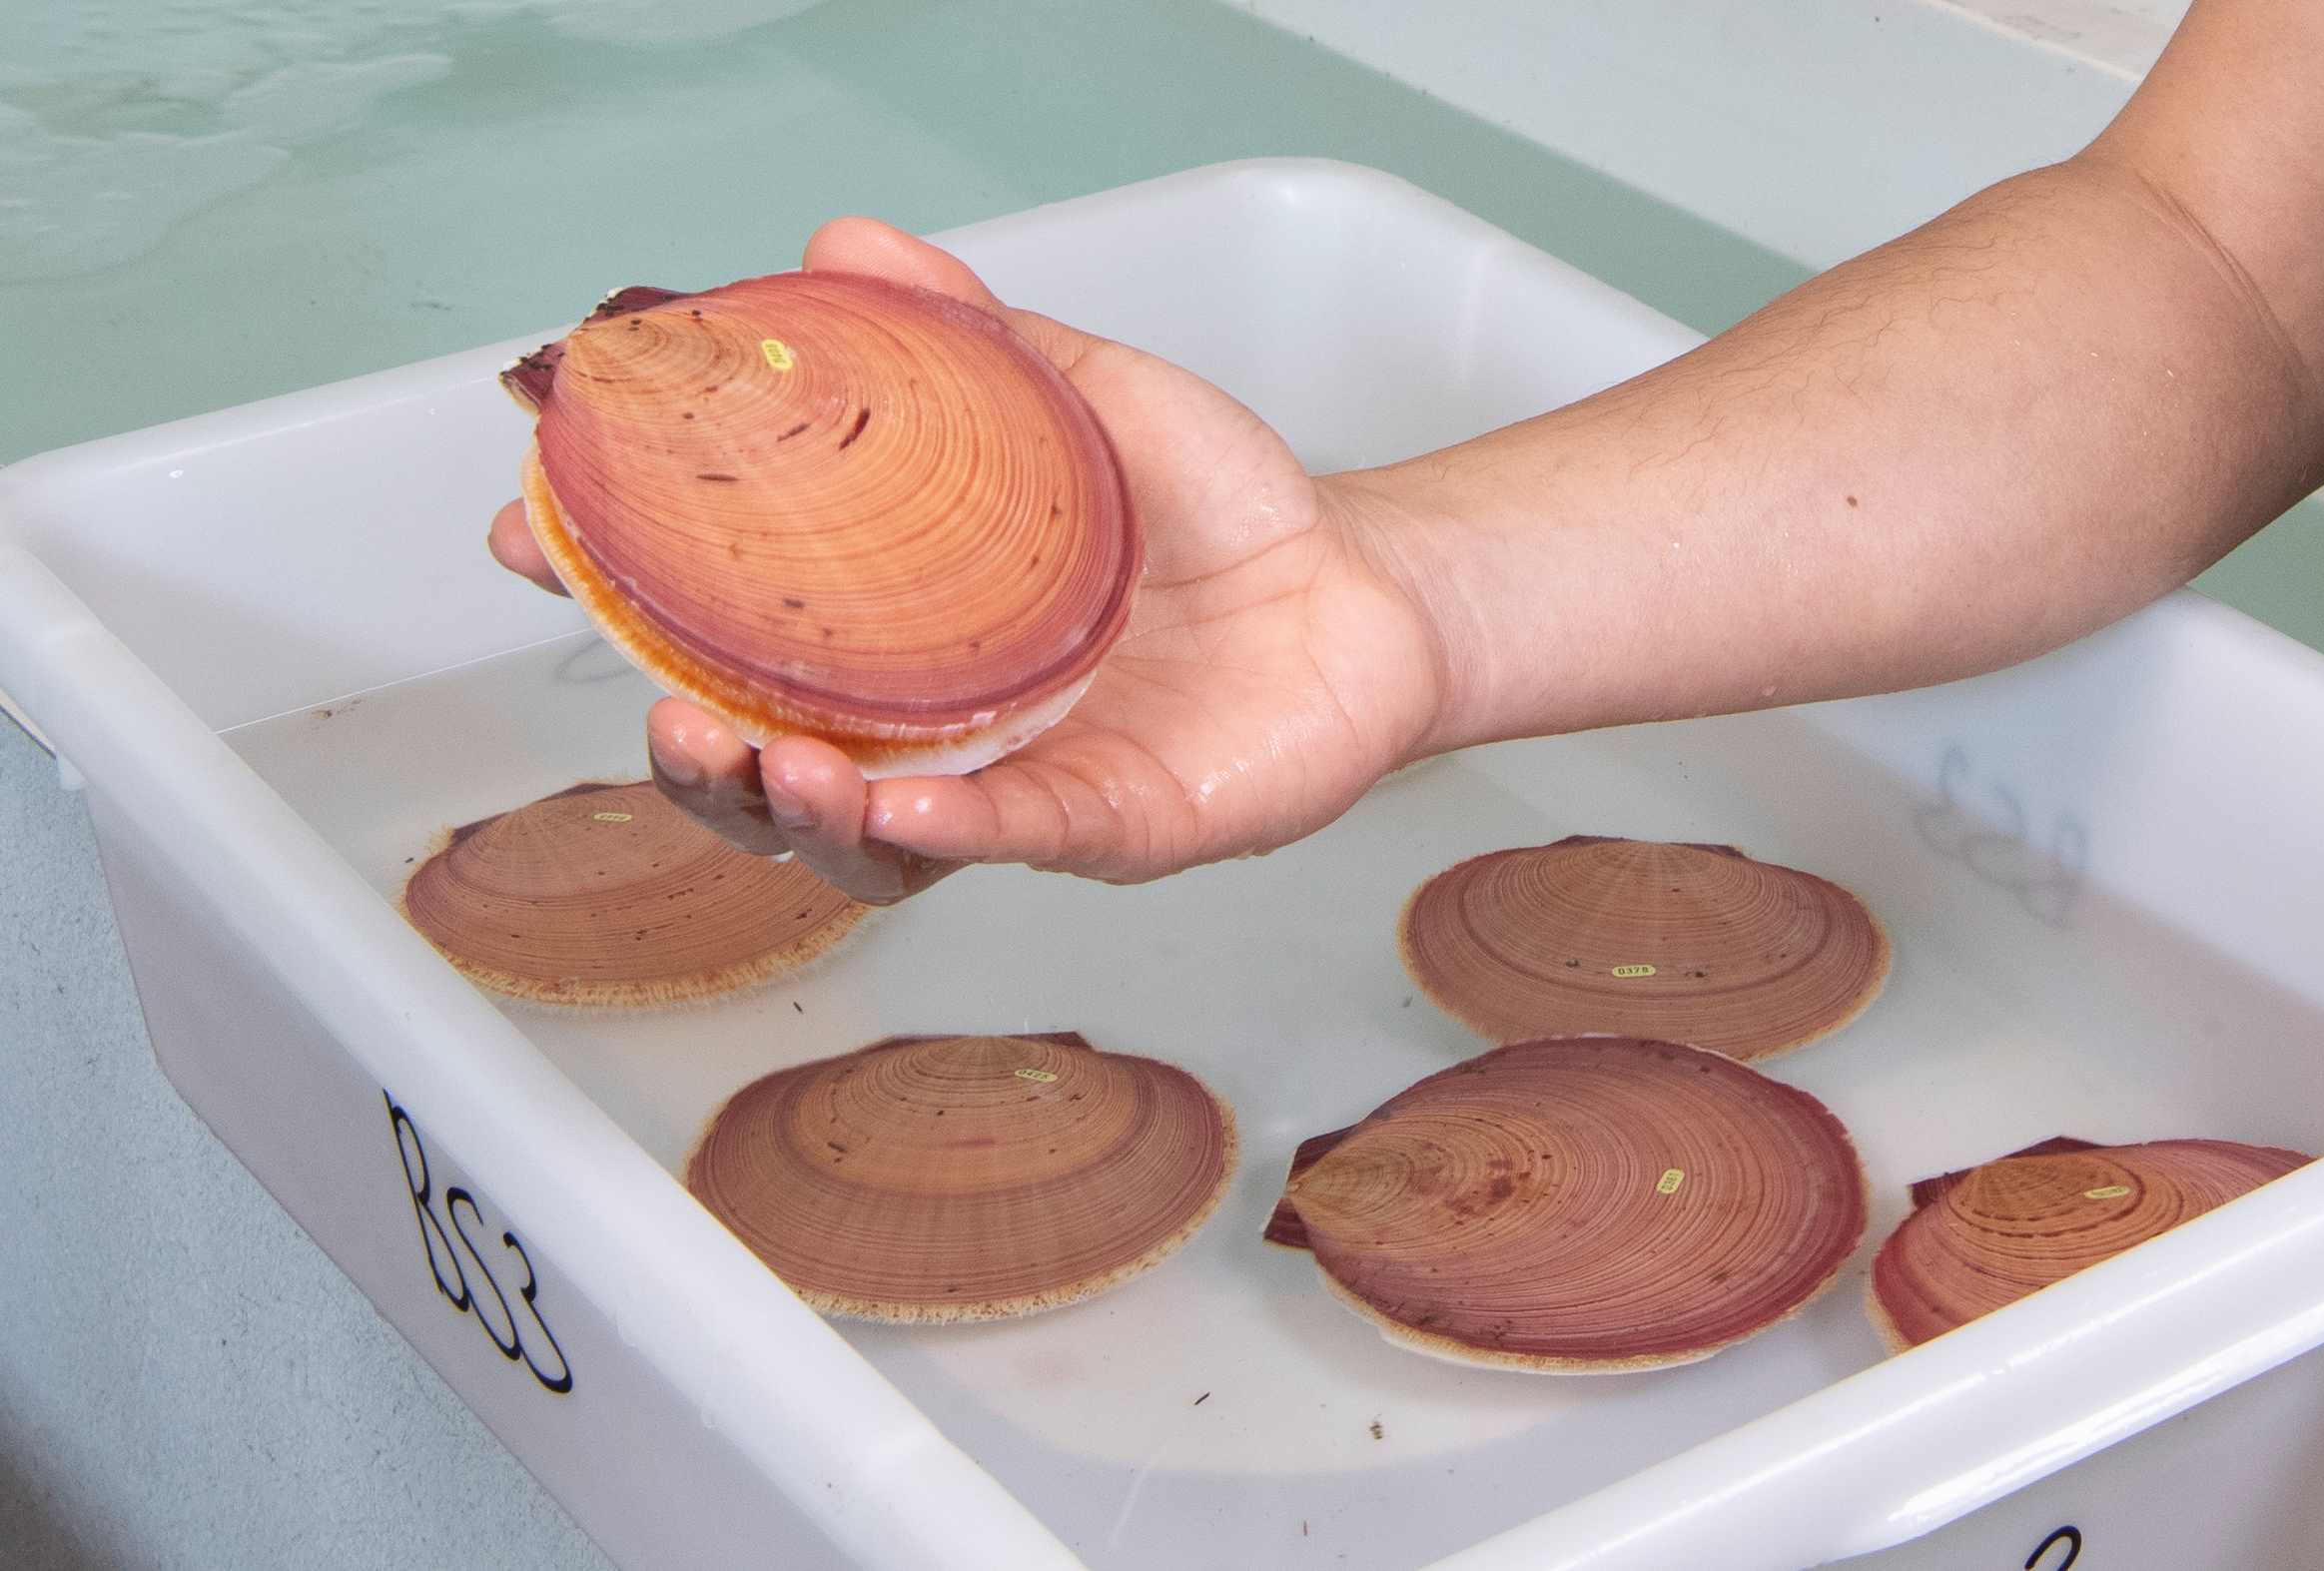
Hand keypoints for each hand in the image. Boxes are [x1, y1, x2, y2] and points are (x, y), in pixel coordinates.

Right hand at [490, 218, 1442, 901]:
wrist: (1360, 584)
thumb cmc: (1221, 506)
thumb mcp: (1082, 395)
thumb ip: (967, 335)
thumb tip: (840, 242)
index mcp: (900, 629)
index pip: (730, 631)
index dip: (620, 597)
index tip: (535, 541)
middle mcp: (935, 723)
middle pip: (768, 771)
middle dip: (691, 752)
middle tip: (658, 711)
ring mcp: (1012, 782)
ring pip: (864, 840)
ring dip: (793, 813)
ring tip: (763, 761)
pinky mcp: (1104, 824)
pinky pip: (1004, 840)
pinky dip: (940, 826)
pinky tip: (887, 801)